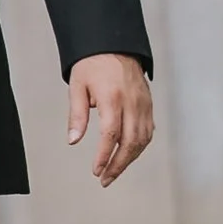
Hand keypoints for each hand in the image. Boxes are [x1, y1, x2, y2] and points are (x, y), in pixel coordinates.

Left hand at [67, 55, 153, 187]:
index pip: (111, 134)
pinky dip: (139, 147)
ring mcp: (144, 104)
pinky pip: (148, 131)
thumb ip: (77, 115)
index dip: (104, 156)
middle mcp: (132, 102)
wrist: (114, 44)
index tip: (96, 170)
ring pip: (142, 140)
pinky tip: (128, 155)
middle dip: (118, 165)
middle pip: (130, 142)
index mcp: (113, 97)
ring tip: (113, 172)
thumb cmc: (92, 64)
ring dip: (129, 159)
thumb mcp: (77, 86)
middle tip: (105, 179)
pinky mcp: (149, 104)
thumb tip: (73, 141)